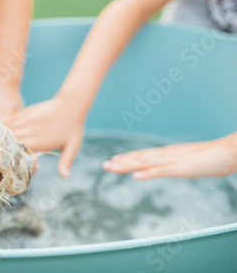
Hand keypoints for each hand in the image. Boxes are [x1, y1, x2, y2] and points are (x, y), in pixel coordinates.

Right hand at [6, 95, 84, 177]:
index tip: (0, 163)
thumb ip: (66, 161)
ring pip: (6, 128)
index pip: (19, 150)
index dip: (9, 156)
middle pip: (9, 139)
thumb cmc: (73, 128)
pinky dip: (0, 125)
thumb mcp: (73, 147)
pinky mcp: (25, 113)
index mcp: (40, 141)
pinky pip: (9, 119)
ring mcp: (26, 120)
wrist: (71, 104)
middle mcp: (31, 130)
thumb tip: (64, 177)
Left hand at [103, 133, 236, 179]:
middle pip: (140, 158)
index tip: (114, 159)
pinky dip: (147, 173)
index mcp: (169, 154)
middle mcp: (167, 155)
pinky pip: (161, 171)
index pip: (144, 155)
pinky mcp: (181, 168)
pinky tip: (135, 176)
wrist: (229, 152)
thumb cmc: (213, 157)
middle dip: (121, 162)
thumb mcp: (192, 162)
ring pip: (145, 163)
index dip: (128, 158)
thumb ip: (180, 164)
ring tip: (111, 167)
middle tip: (104, 165)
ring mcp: (173, 161)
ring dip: (127, 166)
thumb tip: (173, 167)